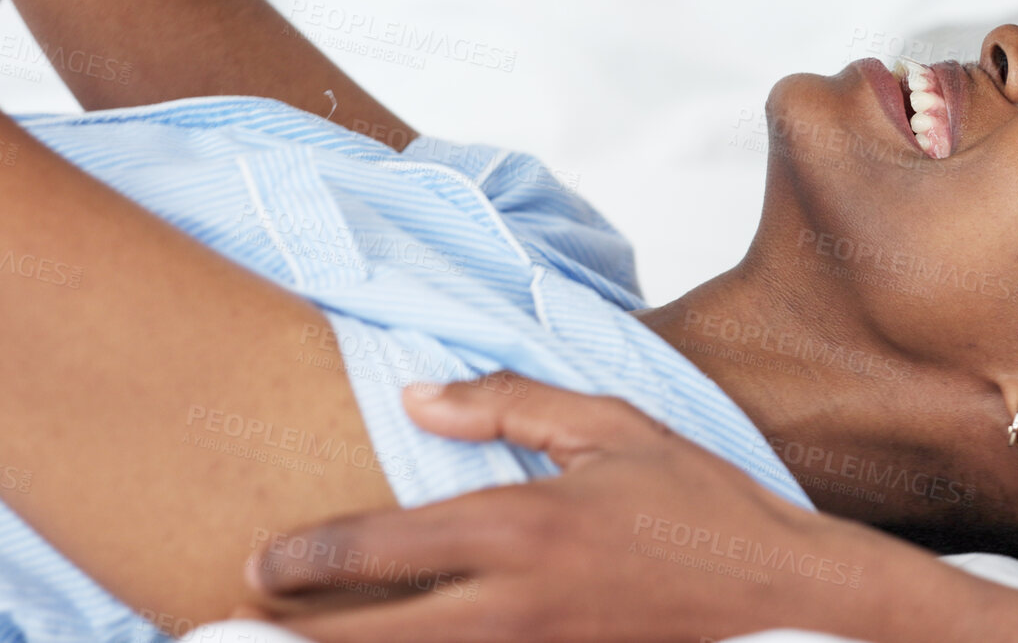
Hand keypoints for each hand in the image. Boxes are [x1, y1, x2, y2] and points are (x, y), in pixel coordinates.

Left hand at [236, 376, 921, 641]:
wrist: (788, 603)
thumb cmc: (705, 510)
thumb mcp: (616, 428)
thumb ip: (510, 402)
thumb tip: (417, 399)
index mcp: (522, 527)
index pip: (377, 549)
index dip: (301, 561)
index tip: (259, 563)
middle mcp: (512, 606)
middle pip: (366, 638)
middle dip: (285, 636)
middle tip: (229, 626)